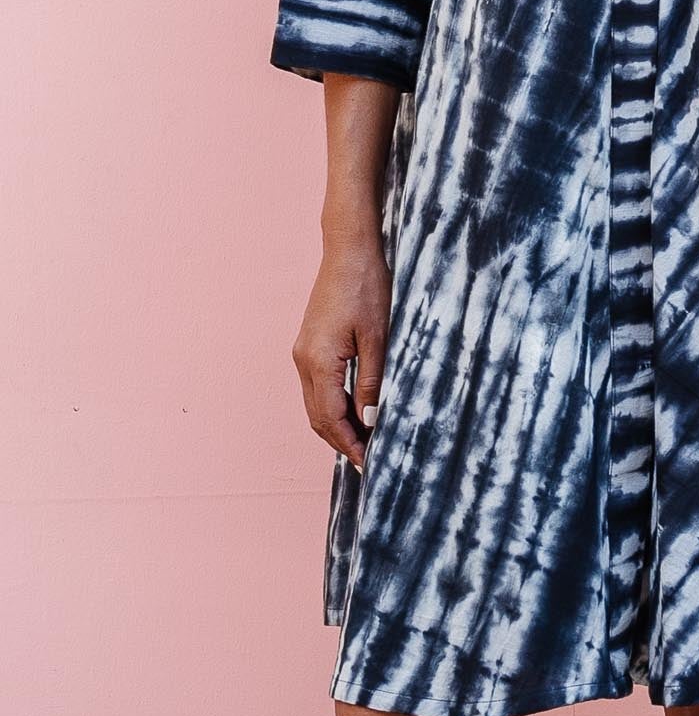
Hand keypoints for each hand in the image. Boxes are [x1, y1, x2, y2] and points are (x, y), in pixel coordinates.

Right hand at [291, 212, 391, 472]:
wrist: (349, 251)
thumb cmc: (367, 288)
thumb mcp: (378, 337)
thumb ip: (371, 381)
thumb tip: (369, 420)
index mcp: (318, 362)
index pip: (332, 419)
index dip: (350, 445)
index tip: (369, 464)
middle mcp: (303, 360)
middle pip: (318, 417)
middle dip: (341, 442)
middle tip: (368, 460)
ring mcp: (302, 352)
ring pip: (315, 404)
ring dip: (336, 426)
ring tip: (363, 441)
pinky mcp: (308, 344)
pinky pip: (316, 387)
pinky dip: (332, 406)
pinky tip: (352, 411)